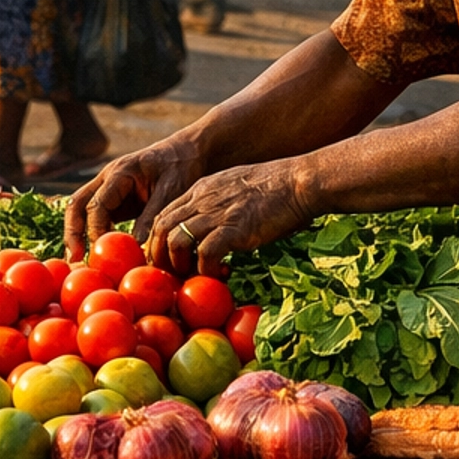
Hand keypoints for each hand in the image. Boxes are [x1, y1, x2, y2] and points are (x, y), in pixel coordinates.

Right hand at [65, 132, 206, 257]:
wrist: (187, 152)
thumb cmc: (181, 167)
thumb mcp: (171, 190)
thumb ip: (151, 217)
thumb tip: (135, 248)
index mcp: (121, 172)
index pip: (97, 203)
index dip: (95, 229)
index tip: (100, 252)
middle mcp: (108, 179)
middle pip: (78, 204)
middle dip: (73, 231)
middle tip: (74, 258)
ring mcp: (109, 189)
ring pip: (82, 210)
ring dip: (77, 234)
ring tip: (78, 261)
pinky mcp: (116, 201)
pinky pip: (98, 218)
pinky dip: (93, 234)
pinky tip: (98, 255)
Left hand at [144, 159, 312, 276]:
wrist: (298, 182)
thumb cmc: (276, 188)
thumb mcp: (235, 189)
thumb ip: (219, 205)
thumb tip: (215, 229)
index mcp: (201, 189)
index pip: (164, 215)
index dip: (160, 241)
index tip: (169, 260)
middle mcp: (202, 199)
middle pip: (161, 229)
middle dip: (161, 257)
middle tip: (175, 275)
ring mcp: (216, 213)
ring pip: (175, 241)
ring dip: (180, 266)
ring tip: (197, 276)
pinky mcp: (234, 229)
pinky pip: (205, 254)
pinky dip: (207, 270)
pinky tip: (221, 274)